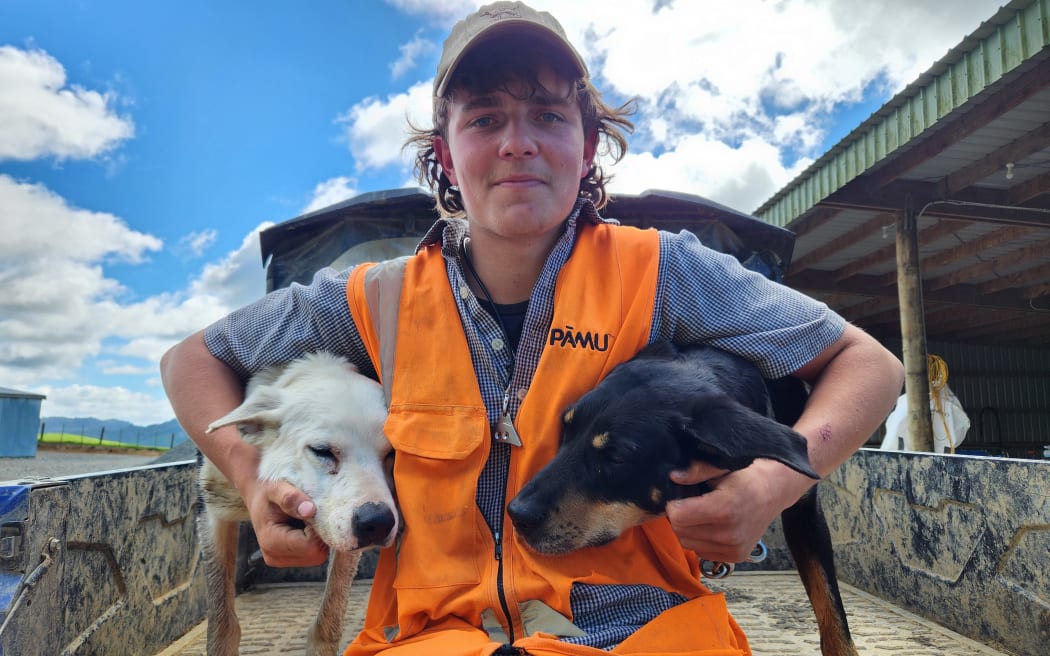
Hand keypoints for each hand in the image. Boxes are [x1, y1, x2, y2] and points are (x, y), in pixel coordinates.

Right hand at [244, 478, 328, 567]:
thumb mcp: (277, 488)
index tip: (313, 511)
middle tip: (311, 515)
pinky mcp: (288, 560)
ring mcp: (281, 561)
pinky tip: (304, 527)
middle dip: (319, 534)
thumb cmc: (269, 493)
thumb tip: (310, 510)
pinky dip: (314, 541)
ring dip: (317, 537)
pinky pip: (313, 555)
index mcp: (270, 541)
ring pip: (317, 556)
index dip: (319, 528)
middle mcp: (274, 557)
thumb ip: (292, 498)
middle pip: (316, 554)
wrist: (259, 499)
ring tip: (305, 520)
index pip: (310, 546)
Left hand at [666, 459, 812, 563]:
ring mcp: (734, 548)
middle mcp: (729, 534)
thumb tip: (674, 477)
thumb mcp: (721, 466)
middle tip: (688, 504)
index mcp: (724, 509)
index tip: (679, 497)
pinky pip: (702, 552)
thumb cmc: (746, 475)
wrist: (774, 491)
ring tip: (699, 515)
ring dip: (688, 530)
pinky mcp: (736, 557)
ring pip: (689, 544)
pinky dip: (700, 541)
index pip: (678, 517)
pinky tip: (710, 526)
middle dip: (678, 517)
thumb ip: (696, 471)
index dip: (673, 505)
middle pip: (681, 532)